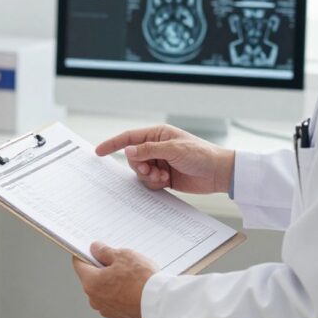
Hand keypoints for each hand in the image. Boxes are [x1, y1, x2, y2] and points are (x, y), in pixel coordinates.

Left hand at [72, 242, 156, 317]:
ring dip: (112, 281)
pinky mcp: (118, 315)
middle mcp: (95, 299)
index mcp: (91, 283)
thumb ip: (104, 251)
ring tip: (129, 274)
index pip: (79, 264)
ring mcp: (106, 309)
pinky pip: (114, 299)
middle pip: (92, 277)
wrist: (160, 303)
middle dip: (102, 267)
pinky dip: (120, 292)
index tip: (92, 249)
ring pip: (103, 289)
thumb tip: (95, 249)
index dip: (85, 254)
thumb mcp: (122, 256)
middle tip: (118, 260)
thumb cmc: (141, 280)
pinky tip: (133, 286)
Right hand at [95, 124, 234, 194]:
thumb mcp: (173, 149)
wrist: (218, 173)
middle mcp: (157, 148)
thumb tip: (128, 152)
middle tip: (150, 170)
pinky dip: (155, 183)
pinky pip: (149, 182)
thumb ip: (148, 150)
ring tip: (163, 177)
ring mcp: (160, 162)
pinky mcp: (164, 176)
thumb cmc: (200, 155)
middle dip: (139, 166)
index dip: (113, 144)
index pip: (130, 138)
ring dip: (148, 176)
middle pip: (133, 158)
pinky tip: (167, 181)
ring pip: (140, 172)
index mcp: (158, 134)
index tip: (99, 152)